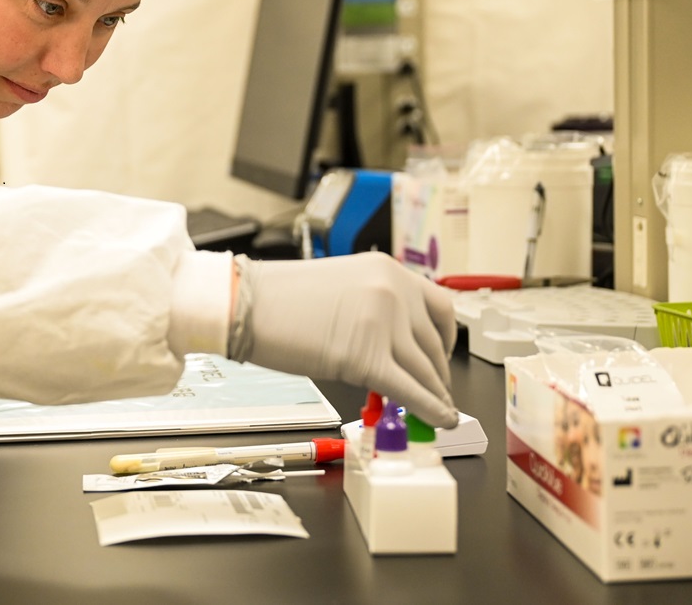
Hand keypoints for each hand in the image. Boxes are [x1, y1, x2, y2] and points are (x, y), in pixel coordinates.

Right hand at [234, 252, 458, 427]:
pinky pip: (411, 391)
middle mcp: (394, 292)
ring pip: (426, 371)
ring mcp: (385, 325)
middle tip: (437, 390)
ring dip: (436, 396)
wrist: (245, 303)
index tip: (443, 355)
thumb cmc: (278, 298)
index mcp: (388, 270)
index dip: (446, 338)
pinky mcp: (369, 359)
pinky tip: (438, 420)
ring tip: (438, 411)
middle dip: (438, 374)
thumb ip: (375, 310)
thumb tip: (395, 346)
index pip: (439, 306)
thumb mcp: (342, 289)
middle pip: (434, 344)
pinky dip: (430, 410)